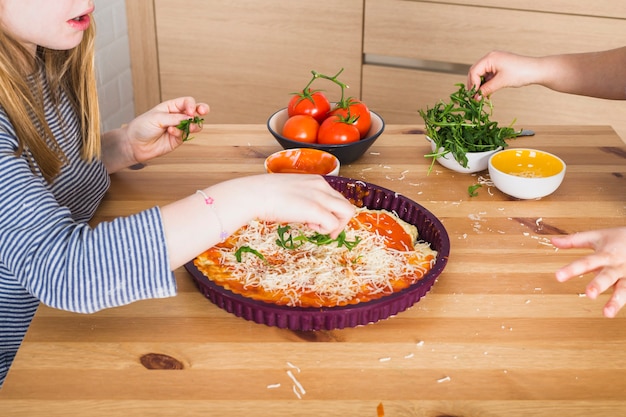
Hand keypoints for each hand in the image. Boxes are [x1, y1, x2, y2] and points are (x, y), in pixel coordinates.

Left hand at [123, 97, 208, 162]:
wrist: (134, 144)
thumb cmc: (141, 127)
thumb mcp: (157, 118)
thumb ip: (175, 118)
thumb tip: (190, 118)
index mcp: (171, 107)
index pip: (187, 102)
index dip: (191, 105)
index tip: (190, 111)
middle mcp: (176, 116)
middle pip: (195, 111)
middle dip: (202, 110)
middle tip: (203, 112)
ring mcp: (178, 128)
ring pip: (194, 125)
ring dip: (193, 125)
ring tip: (188, 127)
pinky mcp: (178, 139)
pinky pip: (186, 135)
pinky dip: (181, 134)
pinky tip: (171, 133)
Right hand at [213, 174, 355, 238]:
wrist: (254, 194)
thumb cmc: (265, 194)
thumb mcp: (290, 191)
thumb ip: (302, 198)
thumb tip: (303, 210)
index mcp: (316, 180)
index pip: (337, 197)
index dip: (331, 212)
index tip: (318, 219)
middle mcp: (322, 186)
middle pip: (346, 205)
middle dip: (339, 221)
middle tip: (323, 229)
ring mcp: (320, 198)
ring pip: (347, 213)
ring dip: (336, 226)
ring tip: (317, 229)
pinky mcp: (315, 210)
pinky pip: (333, 224)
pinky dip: (325, 230)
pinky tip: (310, 228)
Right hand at [467, 51, 538, 96]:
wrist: (537, 70)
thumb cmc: (521, 72)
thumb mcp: (501, 82)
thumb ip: (486, 89)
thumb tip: (476, 97)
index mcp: (490, 58)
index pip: (474, 71)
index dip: (472, 85)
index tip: (474, 96)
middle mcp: (491, 58)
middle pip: (475, 72)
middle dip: (474, 85)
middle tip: (475, 97)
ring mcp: (495, 62)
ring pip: (481, 75)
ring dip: (480, 86)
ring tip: (482, 96)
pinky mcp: (499, 67)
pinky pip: (488, 76)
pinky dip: (487, 84)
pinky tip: (488, 93)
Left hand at [551, 227, 625, 317]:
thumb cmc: (618, 239)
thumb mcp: (596, 236)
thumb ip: (575, 240)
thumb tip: (553, 241)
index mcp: (604, 255)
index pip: (586, 262)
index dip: (572, 269)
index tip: (558, 276)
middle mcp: (617, 266)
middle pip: (607, 276)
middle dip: (598, 285)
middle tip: (589, 294)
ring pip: (624, 289)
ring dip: (616, 301)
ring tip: (607, 313)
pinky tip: (616, 311)